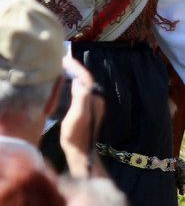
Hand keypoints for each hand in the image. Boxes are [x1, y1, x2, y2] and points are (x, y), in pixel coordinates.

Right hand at [59, 57, 105, 177]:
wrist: (81, 153)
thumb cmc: (77, 136)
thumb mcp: (77, 116)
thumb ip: (81, 98)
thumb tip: (79, 81)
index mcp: (94, 98)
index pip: (86, 78)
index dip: (76, 67)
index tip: (65, 58)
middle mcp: (96, 99)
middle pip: (86, 80)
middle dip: (75, 69)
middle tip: (62, 61)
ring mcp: (93, 105)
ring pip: (84, 86)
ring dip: (74, 77)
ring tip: (62, 70)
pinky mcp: (88, 110)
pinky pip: (81, 92)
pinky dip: (73, 85)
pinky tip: (65, 86)